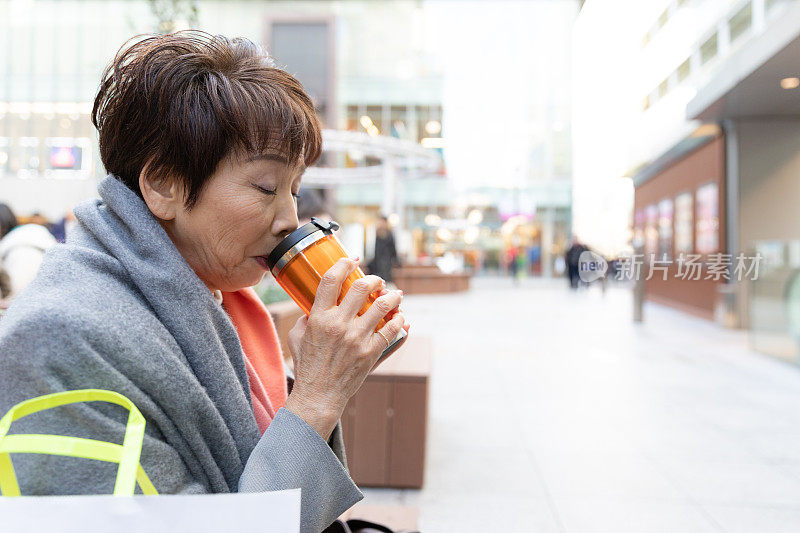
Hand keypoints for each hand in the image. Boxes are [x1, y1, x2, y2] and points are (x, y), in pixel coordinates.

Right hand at [283, 258, 404, 439]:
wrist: (319, 395)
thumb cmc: (307, 366)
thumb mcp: (297, 338)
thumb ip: (306, 318)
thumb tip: (318, 306)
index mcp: (319, 317)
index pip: (332, 280)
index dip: (344, 264)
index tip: (353, 260)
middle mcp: (339, 324)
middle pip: (362, 287)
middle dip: (374, 279)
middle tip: (378, 281)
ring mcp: (357, 338)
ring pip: (383, 305)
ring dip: (393, 296)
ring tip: (396, 294)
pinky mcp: (371, 351)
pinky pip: (392, 329)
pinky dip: (399, 320)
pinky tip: (400, 318)